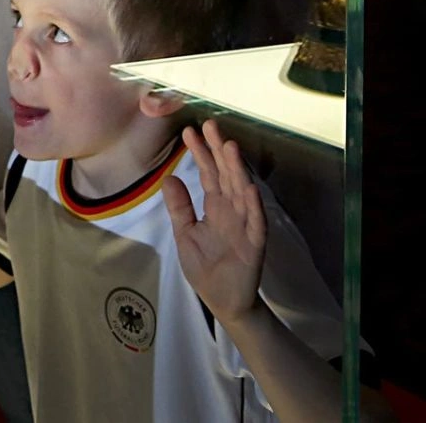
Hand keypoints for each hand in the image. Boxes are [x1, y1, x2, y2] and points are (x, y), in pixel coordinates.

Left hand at [163, 122, 267, 325]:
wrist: (222, 300)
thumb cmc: (205, 267)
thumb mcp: (185, 233)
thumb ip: (179, 207)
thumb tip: (169, 177)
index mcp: (215, 207)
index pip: (208, 174)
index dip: (201, 153)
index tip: (190, 131)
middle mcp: (232, 210)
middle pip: (225, 175)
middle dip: (218, 151)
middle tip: (210, 125)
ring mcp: (245, 225)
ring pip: (242, 192)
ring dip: (237, 170)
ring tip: (230, 147)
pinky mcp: (254, 244)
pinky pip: (256, 222)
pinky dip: (254, 205)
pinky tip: (250, 188)